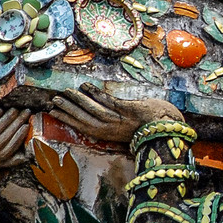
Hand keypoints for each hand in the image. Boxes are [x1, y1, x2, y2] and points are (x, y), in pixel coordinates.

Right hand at [50, 82, 183, 143]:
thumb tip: (99, 112)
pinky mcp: (128, 110)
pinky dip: (95, 94)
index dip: (68, 119)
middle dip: (68, 110)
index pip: (83, 127)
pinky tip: (85, 86)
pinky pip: (108, 101)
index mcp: (109, 135)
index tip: (54, 112)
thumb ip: (113, 124)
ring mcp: (120, 120)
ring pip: (93, 110)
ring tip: (65, 93)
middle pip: (84, 119)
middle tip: (54, 101)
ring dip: (78, 101)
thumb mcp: (126, 129)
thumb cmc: (148, 127)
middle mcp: (112, 130)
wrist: (168, 128)